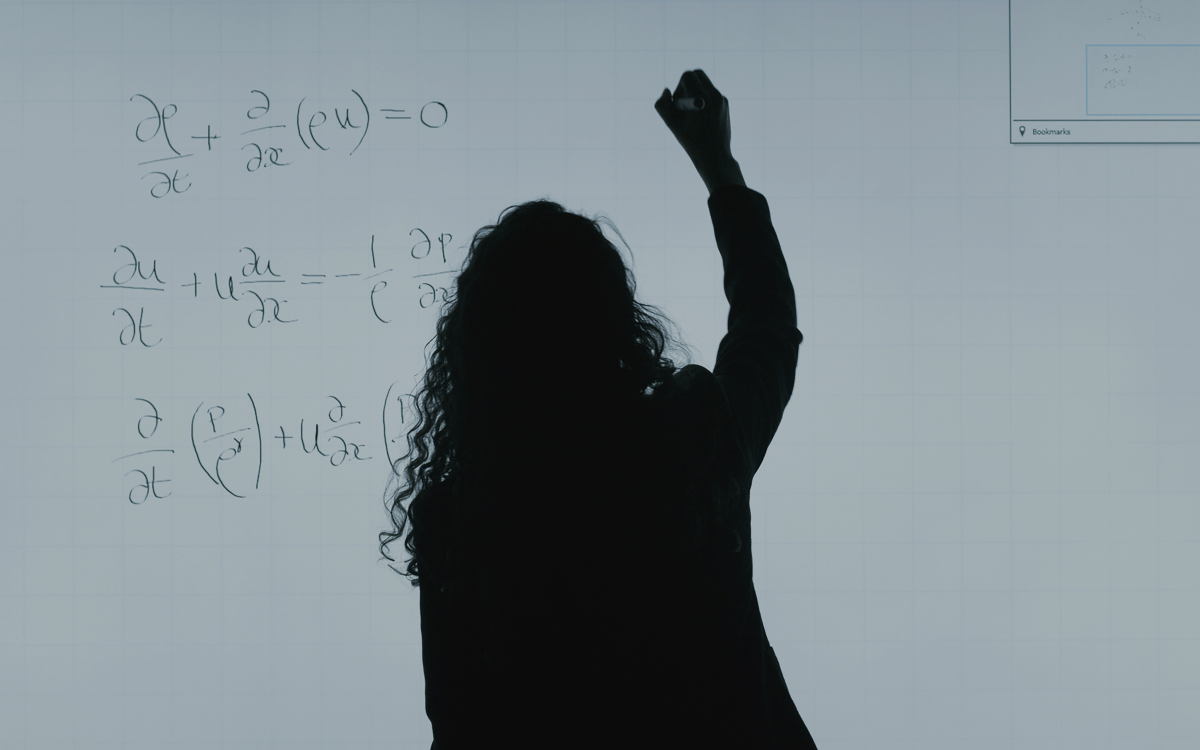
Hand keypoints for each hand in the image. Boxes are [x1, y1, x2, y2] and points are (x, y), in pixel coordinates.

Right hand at [655, 70, 743, 192]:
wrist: (714, 155)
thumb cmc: (691, 141)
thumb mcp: (671, 123)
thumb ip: (662, 105)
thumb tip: (667, 91)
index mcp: (701, 96)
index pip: (687, 76)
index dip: (679, 87)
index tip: (678, 103)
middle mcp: (714, 94)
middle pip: (698, 74)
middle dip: (688, 84)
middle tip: (684, 102)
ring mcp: (722, 99)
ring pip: (705, 83)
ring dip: (695, 91)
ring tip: (692, 112)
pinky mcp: (725, 105)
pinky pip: (712, 93)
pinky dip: (704, 99)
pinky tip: (701, 117)